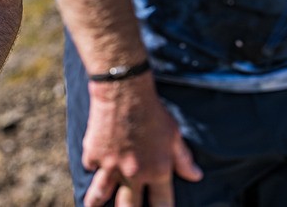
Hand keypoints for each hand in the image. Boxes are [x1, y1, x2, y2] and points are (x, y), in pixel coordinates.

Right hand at [83, 75, 202, 206]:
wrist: (123, 90)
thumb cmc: (152, 110)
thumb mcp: (174, 134)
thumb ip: (183, 159)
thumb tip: (196, 176)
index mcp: (158, 171)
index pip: (162, 204)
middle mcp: (134, 173)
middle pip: (128, 206)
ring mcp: (111, 166)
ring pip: (100, 195)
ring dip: (95, 203)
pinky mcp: (93, 153)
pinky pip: (90, 168)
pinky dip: (91, 168)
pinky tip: (91, 167)